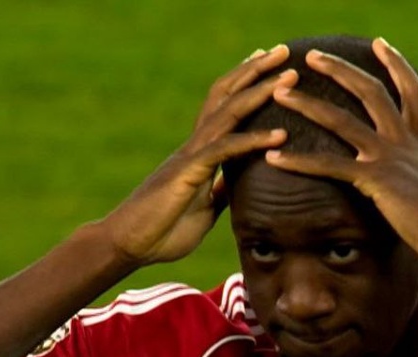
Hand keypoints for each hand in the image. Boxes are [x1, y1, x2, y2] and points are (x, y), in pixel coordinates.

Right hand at [103, 46, 293, 265]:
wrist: (128, 245)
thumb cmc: (162, 230)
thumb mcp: (203, 209)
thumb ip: (219, 192)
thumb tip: (235, 185)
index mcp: (199, 153)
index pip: (225, 106)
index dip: (245, 82)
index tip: (269, 63)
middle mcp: (195, 146)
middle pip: (227, 96)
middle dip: (256, 72)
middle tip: (284, 51)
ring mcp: (190, 156)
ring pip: (228, 113)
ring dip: (260, 93)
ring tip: (289, 78)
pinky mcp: (187, 173)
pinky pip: (224, 150)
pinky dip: (252, 140)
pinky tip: (280, 136)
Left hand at [263, 38, 417, 262]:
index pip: (410, 90)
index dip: (396, 65)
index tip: (380, 44)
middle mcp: (403, 140)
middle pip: (370, 91)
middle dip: (340, 70)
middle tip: (312, 57)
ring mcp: (388, 157)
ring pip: (341, 120)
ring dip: (307, 104)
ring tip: (280, 94)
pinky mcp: (375, 180)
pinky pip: (329, 165)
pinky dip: (298, 162)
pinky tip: (273, 157)